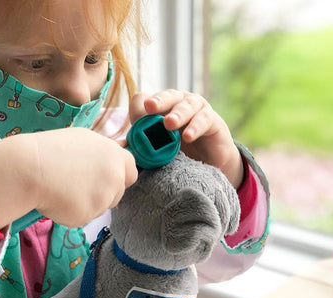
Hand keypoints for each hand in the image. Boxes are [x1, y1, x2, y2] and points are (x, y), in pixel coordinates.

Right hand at [0, 128, 137, 228]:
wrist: (29, 168)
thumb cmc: (52, 149)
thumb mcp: (84, 141)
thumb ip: (103, 155)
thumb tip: (114, 163)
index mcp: (115, 155)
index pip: (132, 171)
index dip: (119, 176)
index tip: (104, 178)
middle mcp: (114, 176)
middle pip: (117, 193)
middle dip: (103, 193)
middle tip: (78, 185)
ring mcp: (102, 197)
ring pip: (100, 208)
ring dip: (87, 204)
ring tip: (64, 190)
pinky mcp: (88, 215)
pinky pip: (83, 218)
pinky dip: (72, 213)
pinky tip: (57, 200)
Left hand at [129, 90, 243, 188]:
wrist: (210, 167)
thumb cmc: (181, 156)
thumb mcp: (159, 150)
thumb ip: (141, 146)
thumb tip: (119, 147)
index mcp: (161, 109)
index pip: (146, 99)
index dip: (139, 108)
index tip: (136, 122)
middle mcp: (178, 103)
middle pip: (167, 95)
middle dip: (158, 101)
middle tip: (149, 108)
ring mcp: (197, 109)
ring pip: (186, 104)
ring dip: (177, 114)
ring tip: (169, 124)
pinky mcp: (213, 120)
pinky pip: (204, 119)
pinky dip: (195, 127)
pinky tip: (188, 136)